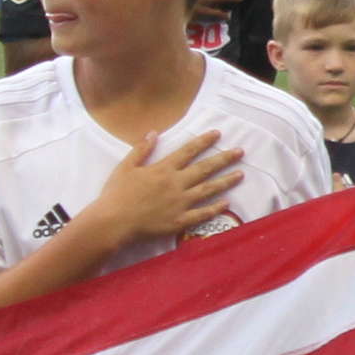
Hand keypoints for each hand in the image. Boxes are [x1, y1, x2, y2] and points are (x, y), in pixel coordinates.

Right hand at [91, 126, 245, 245]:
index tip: (218, 134)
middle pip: (205, 168)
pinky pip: (202, 214)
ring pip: (208, 190)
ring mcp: (180, 203)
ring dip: (226, 181)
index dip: (204, 141)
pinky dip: (215, 208)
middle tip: (241, 152)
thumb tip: (153, 132)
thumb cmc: (116, 194)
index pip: (188, 151)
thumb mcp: (125, 167)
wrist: (112, 222)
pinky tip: (227, 203)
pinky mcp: (180, 221)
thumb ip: (141, 150)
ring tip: (241, 174)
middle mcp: (176, 184)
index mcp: (163, 169)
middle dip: (224, 159)